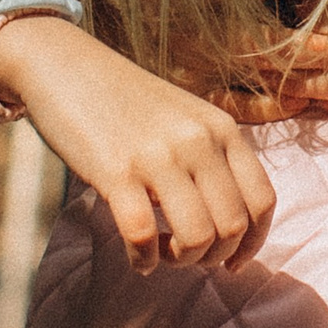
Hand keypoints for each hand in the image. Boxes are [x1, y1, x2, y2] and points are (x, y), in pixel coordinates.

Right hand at [0, 15, 276, 273]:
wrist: (65, 65)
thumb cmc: (125, 101)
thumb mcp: (186, 118)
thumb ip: (211, 157)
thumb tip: (230, 224)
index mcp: (222, 128)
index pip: (263, 200)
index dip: (254, 242)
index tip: (233, 262)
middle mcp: (199, 141)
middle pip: (233, 227)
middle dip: (213, 257)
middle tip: (185, 256)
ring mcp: (158, 155)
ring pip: (196, 237)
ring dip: (181, 261)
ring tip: (161, 253)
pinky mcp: (116, 170)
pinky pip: (143, 236)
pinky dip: (143, 260)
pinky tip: (137, 258)